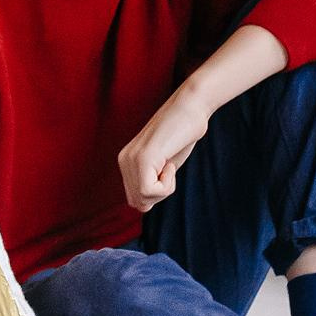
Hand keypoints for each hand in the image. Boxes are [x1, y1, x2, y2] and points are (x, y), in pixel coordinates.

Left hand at [118, 89, 212, 213]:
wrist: (192, 107)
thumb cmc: (184, 134)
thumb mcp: (165, 163)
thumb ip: (152, 181)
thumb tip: (142, 207)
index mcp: (126, 162)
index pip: (135, 199)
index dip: (156, 194)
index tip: (166, 171)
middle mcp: (124, 160)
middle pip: (139, 203)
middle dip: (159, 194)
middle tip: (169, 169)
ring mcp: (131, 159)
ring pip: (144, 200)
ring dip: (165, 188)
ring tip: (169, 162)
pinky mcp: (142, 158)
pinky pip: (150, 191)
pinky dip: (167, 184)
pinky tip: (169, 161)